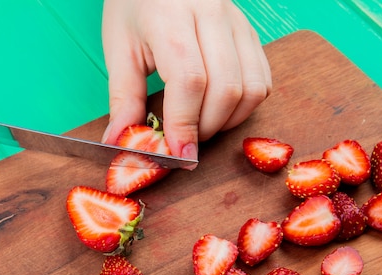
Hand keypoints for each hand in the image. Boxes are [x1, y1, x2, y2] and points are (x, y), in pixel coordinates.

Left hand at [101, 0, 270, 160]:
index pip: (189, 80)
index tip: (179, 153)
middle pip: (226, 88)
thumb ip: (123, 99)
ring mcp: (237, 22)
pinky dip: (245, 105)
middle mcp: (211, 14)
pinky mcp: (250, 31)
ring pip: (252, 87)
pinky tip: (220, 108)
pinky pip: (263, 78)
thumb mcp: (119, 49)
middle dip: (206, 127)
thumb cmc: (134, 7)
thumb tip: (120, 144)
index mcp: (170, 17)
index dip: (185, 124)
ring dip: (229, 120)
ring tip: (202, 124)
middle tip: (185, 138)